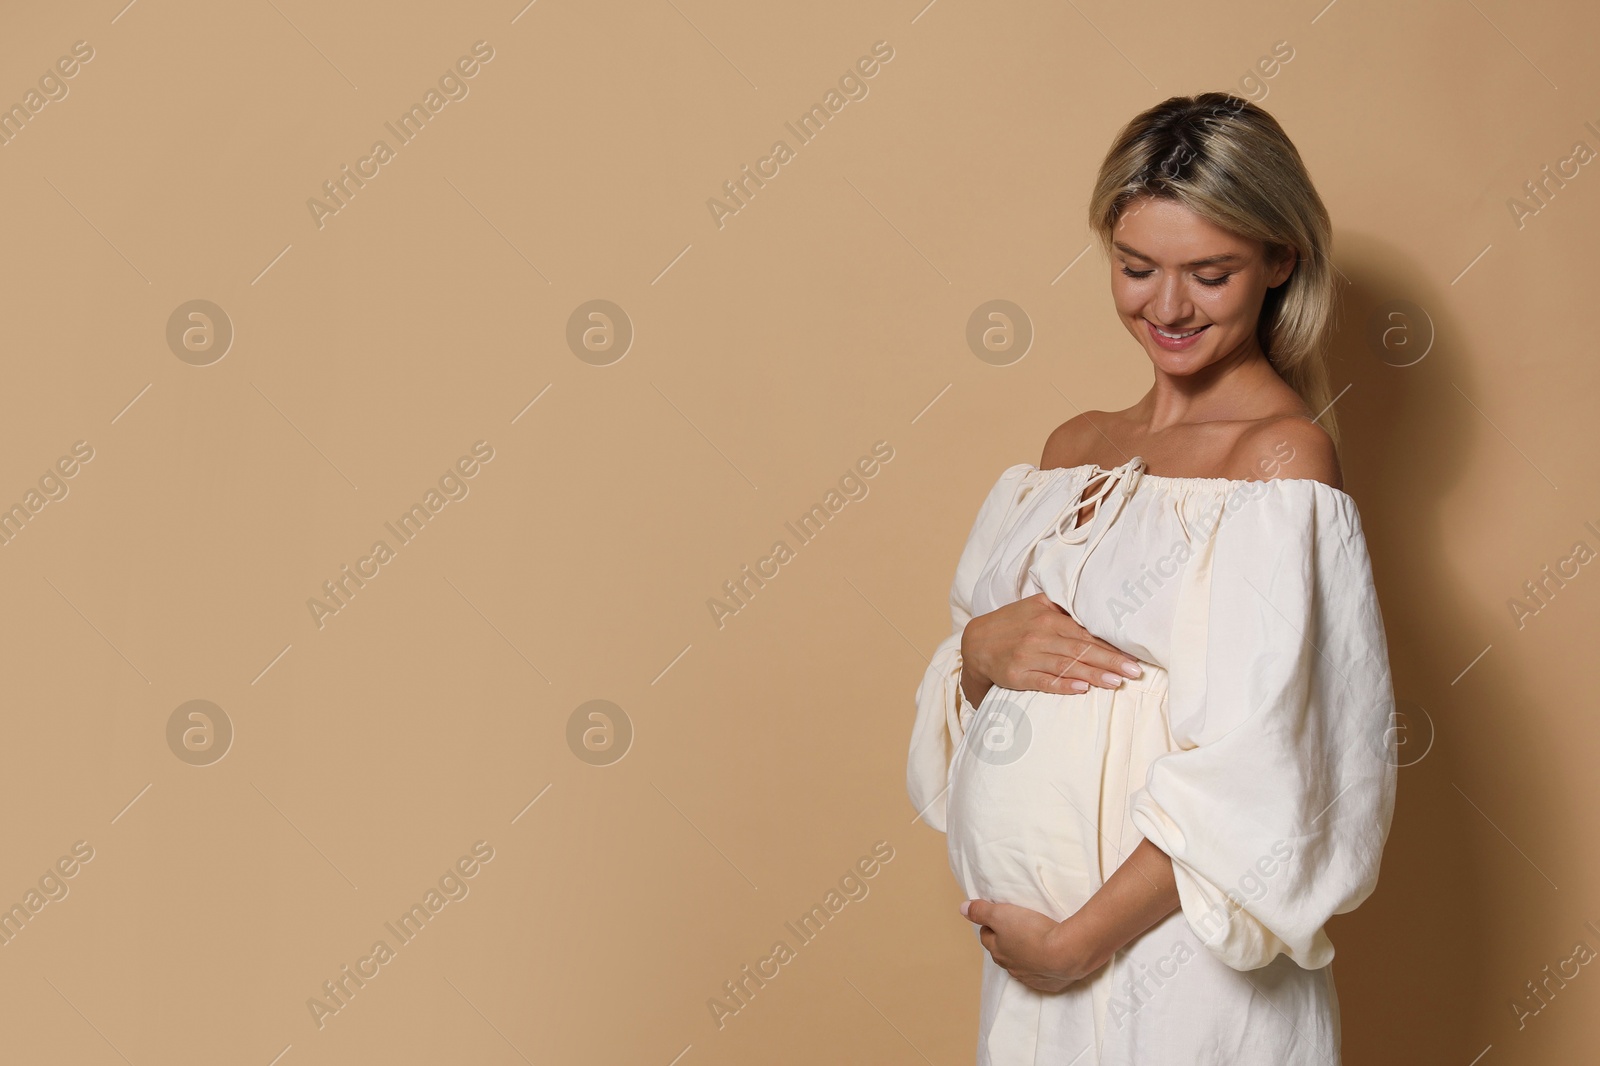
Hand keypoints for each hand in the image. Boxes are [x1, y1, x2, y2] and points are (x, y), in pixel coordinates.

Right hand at [960, 593, 1143, 705]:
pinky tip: (1081, 688)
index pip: (1086, 633)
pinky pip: (1044, 681)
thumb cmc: (1012, 624)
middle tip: (1133, 671)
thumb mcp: (1036, 607)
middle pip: (1081, 649)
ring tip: (1115, 682)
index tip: (1133, 655)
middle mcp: (1040, 635)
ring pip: (1066, 665)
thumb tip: (1097, 613)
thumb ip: (1064, 610)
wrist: (976, 642)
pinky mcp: (1017, 674)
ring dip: (1093, 674)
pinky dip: (1062, 684)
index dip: (1111, 645)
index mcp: (1048, 618)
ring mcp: (1028, 655)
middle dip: (1110, 661)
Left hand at [960, 898, 1094, 992]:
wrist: (1066, 954)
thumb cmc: (1031, 931)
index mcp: (998, 950)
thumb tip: (962, 909)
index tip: (996, 918)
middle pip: (1001, 953)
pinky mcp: (1049, 984)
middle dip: (1003, 942)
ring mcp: (1030, 977)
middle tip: (1013, 929)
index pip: (986, 937)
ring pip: (1020, 966)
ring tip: (1031, 944)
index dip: (989, 926)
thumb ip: (981, 911)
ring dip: (1022, 956)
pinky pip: (1040, 977)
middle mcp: (1011, 966)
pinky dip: (1040, 969)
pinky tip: (1047, 962)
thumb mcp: (1002, 914)